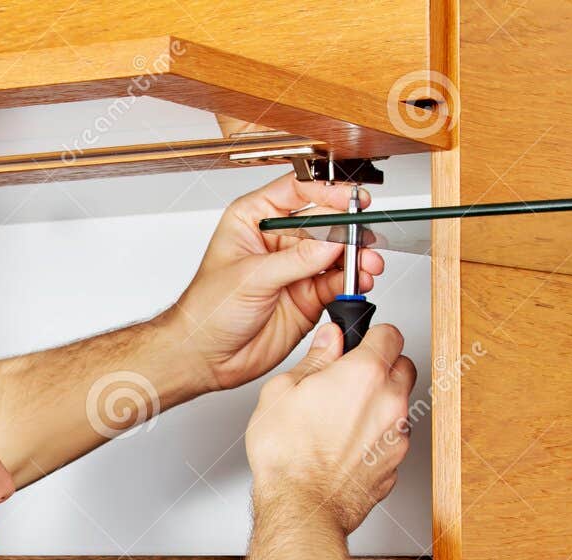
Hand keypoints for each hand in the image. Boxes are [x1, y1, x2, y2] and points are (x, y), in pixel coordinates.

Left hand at [161, 174, 383, 391]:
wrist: (204, 356)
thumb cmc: (207, 311)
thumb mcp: (249, 277)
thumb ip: (294, 260)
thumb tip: (330, 243)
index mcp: (254, 220)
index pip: (297, 191)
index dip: (326, 191)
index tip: (350, 199)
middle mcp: (277, 241)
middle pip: (324, 221)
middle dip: (346, 229)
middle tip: (362, 238)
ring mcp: (295, 268)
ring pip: (335, 253)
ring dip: (354, 257)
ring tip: (367, 264)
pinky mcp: (307, 296)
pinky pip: (336, 282)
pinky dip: (352, 281)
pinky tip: (359, 281)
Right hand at [244, 322, 416, 535]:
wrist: (301, 507)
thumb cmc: (287, 455)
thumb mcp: (283, 391)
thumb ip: (314, 358)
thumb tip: (329, 339)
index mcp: (365, 374)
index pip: (391, 334)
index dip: (372, 336)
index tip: (357, 344)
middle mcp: (390, 402)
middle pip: (404, 367)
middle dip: (382, 367)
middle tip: (351, 380)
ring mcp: (397, 436)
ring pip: (400, 407)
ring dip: (379, 405)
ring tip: (342, 419)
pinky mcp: (395, 466)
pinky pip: (392, 441)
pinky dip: (376, 439)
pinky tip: (346, 447)